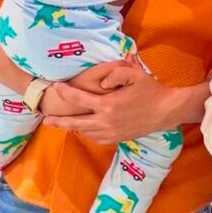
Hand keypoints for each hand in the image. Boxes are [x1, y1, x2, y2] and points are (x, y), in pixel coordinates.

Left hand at [43, 62, 174, 142]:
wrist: (165, 111)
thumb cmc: (150, 90)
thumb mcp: (135, 75)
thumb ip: (115, 73)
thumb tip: (101, 81)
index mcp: (107, 105)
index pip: (79, 100)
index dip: (65, 93)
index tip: (56, 88)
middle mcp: (106, 122)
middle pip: (76, 124)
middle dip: (59, 122)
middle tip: (45, 120)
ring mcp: (111, 133)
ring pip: (85, 132)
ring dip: (72, 128)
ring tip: (61, 124)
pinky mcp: (117, 139)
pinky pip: (95, 138)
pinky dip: (86, 133)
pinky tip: (83, 129)